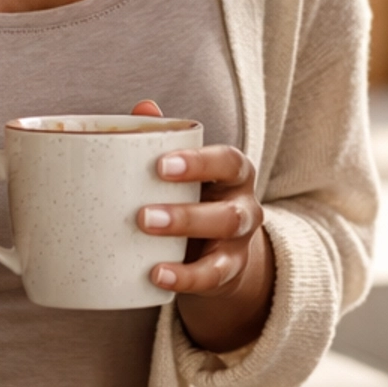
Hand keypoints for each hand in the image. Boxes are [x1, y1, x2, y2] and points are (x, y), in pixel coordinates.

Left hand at [129, 99, 273, 352]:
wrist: (217, 248)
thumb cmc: (192, 195)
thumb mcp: (183, 170)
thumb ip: (164, 139)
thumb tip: (143, 108)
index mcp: (233, 173)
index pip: (227, 162)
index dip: (198, 163)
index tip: (160, 165)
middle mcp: (245, 205)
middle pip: (228, 210)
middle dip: (185, 213)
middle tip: (142, 214)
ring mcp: (240, 242)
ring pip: (225, 240)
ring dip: (186, 240)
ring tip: (145, 240)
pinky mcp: (229, 271)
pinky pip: (213, 277)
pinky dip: (186, 278)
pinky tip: (156, 275)